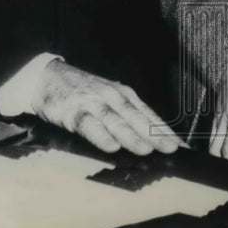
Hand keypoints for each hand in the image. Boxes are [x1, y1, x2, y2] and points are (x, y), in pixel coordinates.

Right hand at [30, 60, 181, 154]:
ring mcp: (93, 103)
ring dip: (132, 135)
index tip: (180, 145)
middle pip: (136, 117)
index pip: (148, 113)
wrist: (47, 78)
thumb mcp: (108, 97)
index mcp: (123, 94)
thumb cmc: (82, 91)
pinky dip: (101, 135)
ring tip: (147, 149)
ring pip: (116, 121)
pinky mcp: (73, 112)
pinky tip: (112, 146)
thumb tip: (150, 137)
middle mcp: (111, 97)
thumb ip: (126, 115)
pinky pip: (89, 125)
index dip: (164, 130)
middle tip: (170, 149)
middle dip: (154, 134)